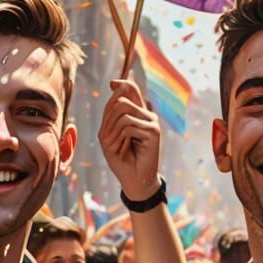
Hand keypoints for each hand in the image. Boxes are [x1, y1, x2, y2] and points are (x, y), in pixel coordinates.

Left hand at [98, 78, 161, 202]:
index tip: (111, 83)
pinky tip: (125, 150)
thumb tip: (117, 88)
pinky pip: (129, 128)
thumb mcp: (109, 134)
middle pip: (122, 101)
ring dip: (113, 132)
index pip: (132, 89)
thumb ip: (111, 112)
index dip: (122, 83)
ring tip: (117, 146)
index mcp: (137, 114)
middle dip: (108, 119)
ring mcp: (152, 122)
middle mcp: (147, 115)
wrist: (133, 179)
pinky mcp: (154, 132)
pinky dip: (121, 140)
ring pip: (124, 112)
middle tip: (107, 139)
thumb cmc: (121, 158)